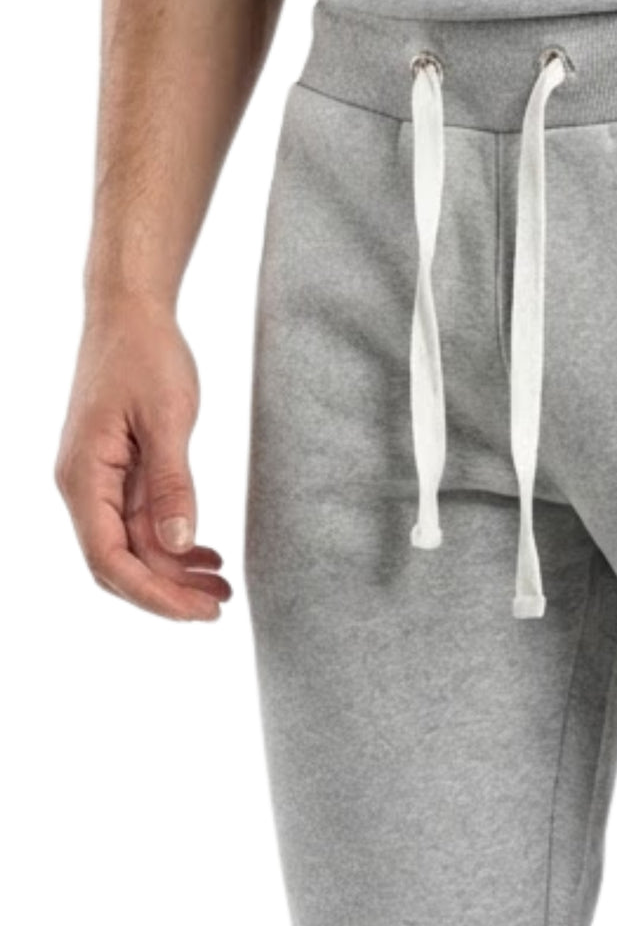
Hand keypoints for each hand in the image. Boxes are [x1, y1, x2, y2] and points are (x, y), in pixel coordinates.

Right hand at [55, 301, 230, 620]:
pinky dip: (174, 543)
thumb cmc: (144, 355)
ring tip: (223, 586)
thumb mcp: (166, 419)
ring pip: (134, 547)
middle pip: (120, 564)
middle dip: (168, 592)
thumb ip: (172, 484)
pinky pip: (142, 522)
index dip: (154, 594)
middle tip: (220, 606)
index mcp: (84, 478)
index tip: (199, 611)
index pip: (110, 560)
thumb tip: (177, 546)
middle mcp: (84, 486)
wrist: (129, 313)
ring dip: (175, 572)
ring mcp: (101, 481)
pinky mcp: (119, 471)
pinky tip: (207, 555)